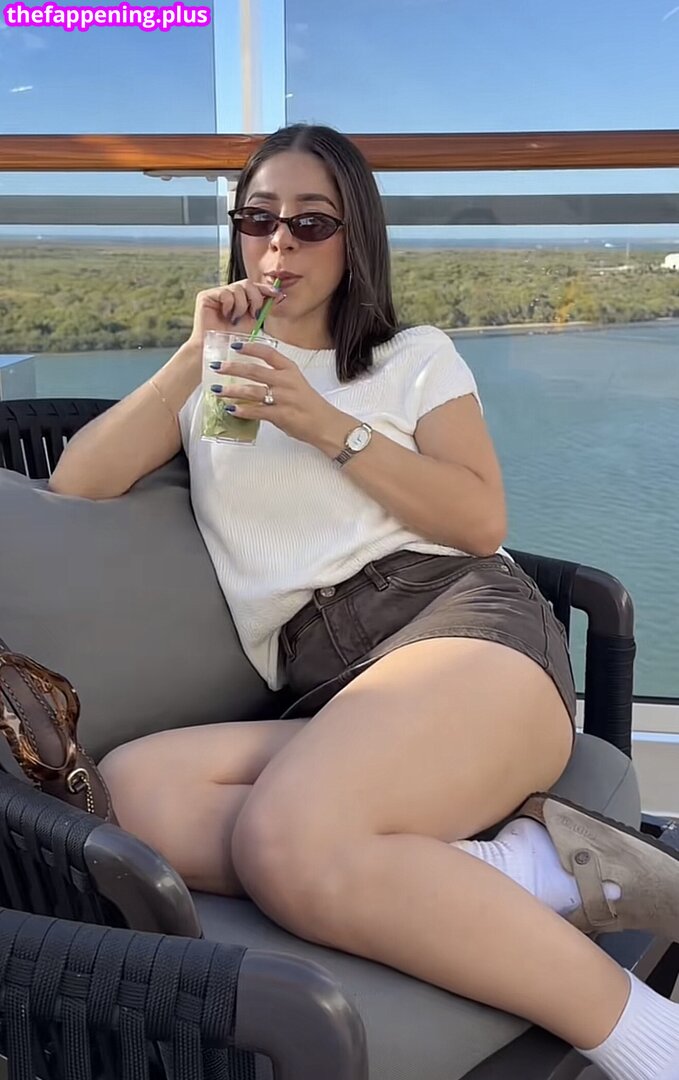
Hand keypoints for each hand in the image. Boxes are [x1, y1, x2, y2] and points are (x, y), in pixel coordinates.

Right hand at [186, 279, 283, 347]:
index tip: (276, 294)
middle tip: (253, 314)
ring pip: (238, 288)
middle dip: (255, 299)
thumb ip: (262, 307)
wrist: (217, 351)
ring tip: (235, 320)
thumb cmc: (233, 341)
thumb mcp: (253, 322)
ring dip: (241, 306)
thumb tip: (278, 295)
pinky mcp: (206, 296)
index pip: (254, 287)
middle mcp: (228, 294)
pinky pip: (225, 293)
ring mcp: (217, 294)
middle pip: (248, 284)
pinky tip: (226, 316)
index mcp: (240, 300)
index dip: (265, 288)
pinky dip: (229, 305)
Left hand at [209, 340, 349, 447]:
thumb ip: (276, 378)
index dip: (250, 347)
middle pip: (254, 370)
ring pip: (252, 391)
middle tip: (216, 366)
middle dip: (233, 368)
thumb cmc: (310, 405)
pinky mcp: (281, 415)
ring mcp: (283, 398)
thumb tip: (251, 377)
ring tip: (217, 391)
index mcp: (290, 370)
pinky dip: (242, 411)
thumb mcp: (296, 384)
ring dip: (232, 391)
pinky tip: (231, 410)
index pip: (268, 352)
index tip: (234, 345)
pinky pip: (257, 411)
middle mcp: (286, 381)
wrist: (326, 424)